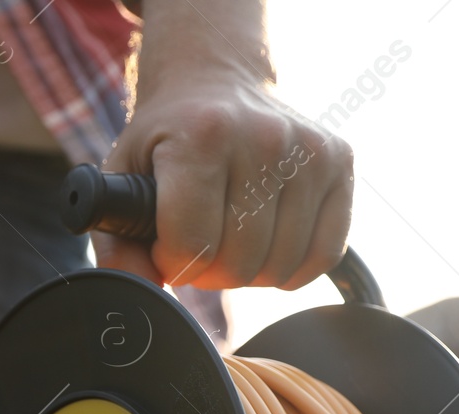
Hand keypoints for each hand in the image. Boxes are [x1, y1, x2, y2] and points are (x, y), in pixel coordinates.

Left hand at [98, 29, 352, 289]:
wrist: (216, 78)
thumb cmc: (166, 137)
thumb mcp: (122, 177)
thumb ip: (116, 243)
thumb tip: (140, 290)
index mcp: (202, 136)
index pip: (192, 246)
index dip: (173, 264)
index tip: (166, 246)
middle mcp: (264, 137)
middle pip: (239, 264)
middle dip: (209, 272)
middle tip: (199, 244)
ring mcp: (310, 150)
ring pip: (281, 267)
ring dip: (249, 271)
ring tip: (230, 237)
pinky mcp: (341, 162)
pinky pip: (323, 254)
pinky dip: (292, 267)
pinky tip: (266, 243)